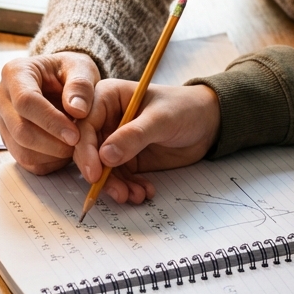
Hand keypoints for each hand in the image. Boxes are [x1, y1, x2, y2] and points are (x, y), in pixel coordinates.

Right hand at [0, 52, 100, 174]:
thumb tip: (77, 110)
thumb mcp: (82, 68)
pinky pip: (26, 160)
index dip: (51, 121)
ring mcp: (2, 121)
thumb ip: (81, 86)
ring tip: (75, 146)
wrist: (60, 80)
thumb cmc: (69, 72)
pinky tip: (65, 151)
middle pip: (20, 130)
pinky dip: (49, 162)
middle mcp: (1, 97)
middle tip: (80, 145)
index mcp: (15, 73)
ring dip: (52, 155)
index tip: (75, 135)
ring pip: (21, 150)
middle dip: (53, 143)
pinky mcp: (7, 139)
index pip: (25, 101)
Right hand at [74, 81, 221, 203]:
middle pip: (89, 150)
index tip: (94, 173)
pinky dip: (129, 188)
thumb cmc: (184, 108)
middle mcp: (106, 119)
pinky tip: (143, 192)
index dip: (86, 149)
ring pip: (103, 169)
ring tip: (135, 196)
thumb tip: (105, 157)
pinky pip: (119, 178)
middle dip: (100, 174)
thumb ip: (134, 136)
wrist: (207, 122)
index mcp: (107, 97)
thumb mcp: (161, 119)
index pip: (85, 124)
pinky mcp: (126, 159)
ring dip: (116, 186)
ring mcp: (115, 141)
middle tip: (116, 191)